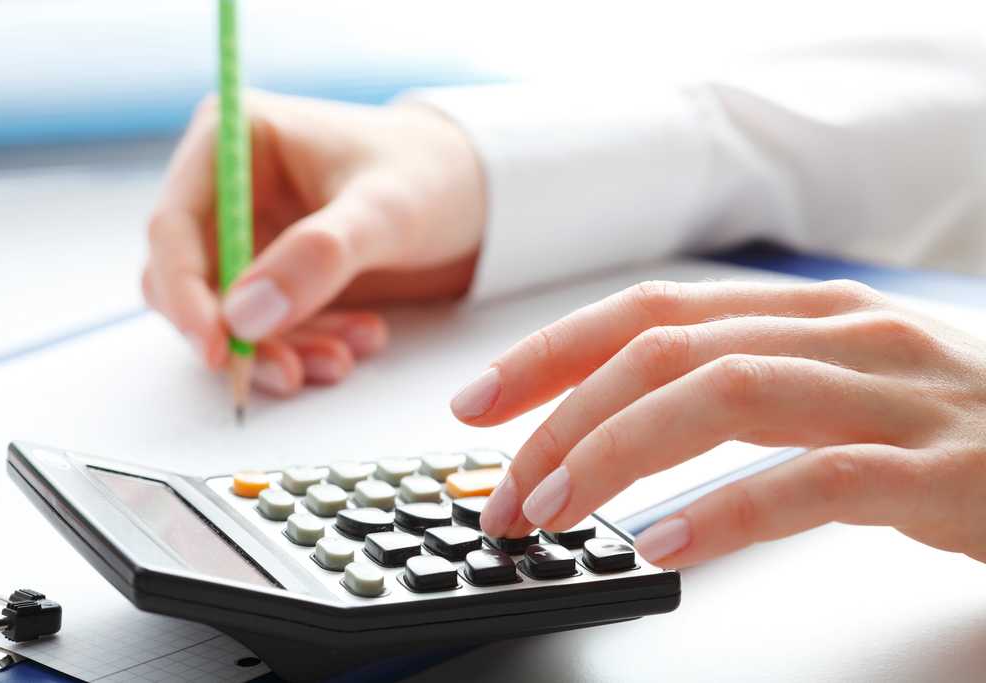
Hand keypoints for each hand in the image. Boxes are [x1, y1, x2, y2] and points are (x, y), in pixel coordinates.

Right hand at [142, 91, 484, 394]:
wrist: (478, 198)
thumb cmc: (433, 175)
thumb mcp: (384, 211)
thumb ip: (318, 256)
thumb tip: (243, 316)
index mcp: (231, 140)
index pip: (173, 226)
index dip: (184, 293)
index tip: (217, 347)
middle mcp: (229, 189)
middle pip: (190, 281)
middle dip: (239, 335)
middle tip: (291, 371)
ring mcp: (252, 235)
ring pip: (230, 316)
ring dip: (279, 348)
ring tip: (344, 359)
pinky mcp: (278, 275)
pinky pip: (269, 329)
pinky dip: (306, 346)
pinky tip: (359, 342)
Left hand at [454, 279, 985, 565]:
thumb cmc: (947, 424)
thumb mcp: (836, 379)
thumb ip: (739, 383)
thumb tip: (613, 418)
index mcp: (805, 311)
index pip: (647, 312)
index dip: (551, 352)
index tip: (478, 402)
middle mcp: (842, 333)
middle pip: (664, 349)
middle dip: (561, 415)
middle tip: (503, 488)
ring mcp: (893, 396)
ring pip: (724, 396)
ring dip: (616, 453)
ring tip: (555, 510)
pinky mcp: (940, 471)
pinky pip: (812, 480)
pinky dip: (724, 511)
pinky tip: (661, 543)